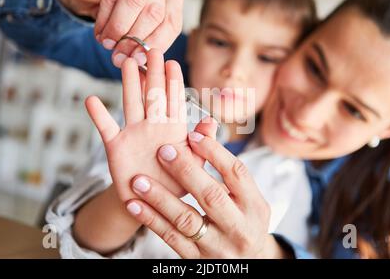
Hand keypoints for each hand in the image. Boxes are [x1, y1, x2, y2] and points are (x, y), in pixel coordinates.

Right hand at [56, 0, 182, 61]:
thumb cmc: (118, 11)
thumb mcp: (138, 26)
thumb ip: (145, 41)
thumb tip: (144, 67)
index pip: (171, 23)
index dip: (156, 45)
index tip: (140, 62)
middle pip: (154, 12)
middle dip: (136, 40)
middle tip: (120, 58)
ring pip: (134, 1)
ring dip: (120, 29)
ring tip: (109, 45)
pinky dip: (104, 20)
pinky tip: (100, 33)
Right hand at [85, 49, 191, 201]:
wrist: (151, 203)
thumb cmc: (176, 183)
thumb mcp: (195, 166)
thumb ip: (202, 145)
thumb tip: (210, 121)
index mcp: (173, 129)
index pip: (174, 100)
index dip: (173, 81)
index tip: (172, 62)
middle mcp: (153, 126)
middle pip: (152, 95)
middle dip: (153, 73)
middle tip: (151, 50)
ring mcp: (133, 134)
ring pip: (131, 103)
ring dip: (129, 84)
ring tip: (127, 63)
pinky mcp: (116, 147)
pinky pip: (105, 128)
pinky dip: (98, 115)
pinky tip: (91, 100)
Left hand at [124, 133, 286, 258]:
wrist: (248, 265)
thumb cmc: (244, 220)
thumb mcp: (247, 198)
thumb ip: (227, 169)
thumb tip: (206, 125)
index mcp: (254, 206)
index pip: (236, 173)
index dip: (214, 152)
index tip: (192, 135)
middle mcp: (239, 227)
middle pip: (211, 196)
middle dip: (186, 171)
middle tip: (163, 151)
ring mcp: (217, 246)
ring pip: (186, 219)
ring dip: (160, 198)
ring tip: (138, 180)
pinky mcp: (196, 259)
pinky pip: (171, 238)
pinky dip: (151, 220)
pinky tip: (134, 205)